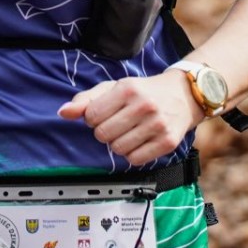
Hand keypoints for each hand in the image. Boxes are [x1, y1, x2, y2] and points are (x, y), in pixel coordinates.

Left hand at [58, 70, 202, 165]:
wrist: (184, 94)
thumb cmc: (145, 91)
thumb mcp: (115, 88)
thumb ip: (87, 100)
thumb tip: (63, 112)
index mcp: (128, 89)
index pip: (92, 116)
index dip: (93, 118)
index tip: (104, 114)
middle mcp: (143, 106)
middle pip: (103, 135)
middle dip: (105, 132)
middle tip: (117, 124)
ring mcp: (157, 125)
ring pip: (118, 149)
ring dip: (118, 144)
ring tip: (129, 132)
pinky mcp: (167, 142)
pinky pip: (136, 160)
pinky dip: (133, 154)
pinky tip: (139, 141)